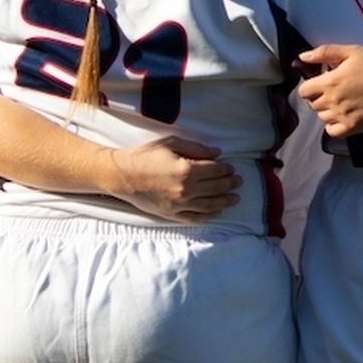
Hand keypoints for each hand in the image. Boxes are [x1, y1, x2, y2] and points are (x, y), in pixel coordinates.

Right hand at [106, 137, 241, 222]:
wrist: (122, 176)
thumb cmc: (145, 156)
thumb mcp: (171, 144)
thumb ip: (196, 149)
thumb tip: (217, 153)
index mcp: (186, 170)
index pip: (214, 170)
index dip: (226, 169)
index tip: (232, 168)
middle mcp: (185, 189)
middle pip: (215, 188)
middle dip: (230, 184)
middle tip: (239, 181)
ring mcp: (179, 204)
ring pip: (210, 205)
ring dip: (225, 201)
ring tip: (235, 198)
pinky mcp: (171, 214)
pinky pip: (195, 218)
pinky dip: (209, 216)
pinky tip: (218, 212)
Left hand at [297, 44, 362, 136]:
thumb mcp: (352, 51)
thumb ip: (325, 52)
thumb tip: (302, 57)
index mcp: (330, 82)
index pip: (304, 91)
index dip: (310, 86)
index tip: (321, 82)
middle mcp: (333, 101)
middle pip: (312, 104)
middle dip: (319, 97)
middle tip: (334, 90)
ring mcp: (342, 116)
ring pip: (322, 117)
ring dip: (327, 110)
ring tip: (341, 102)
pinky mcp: (353, 128)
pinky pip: (331, 131)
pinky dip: (333, 125)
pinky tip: (343, 116)